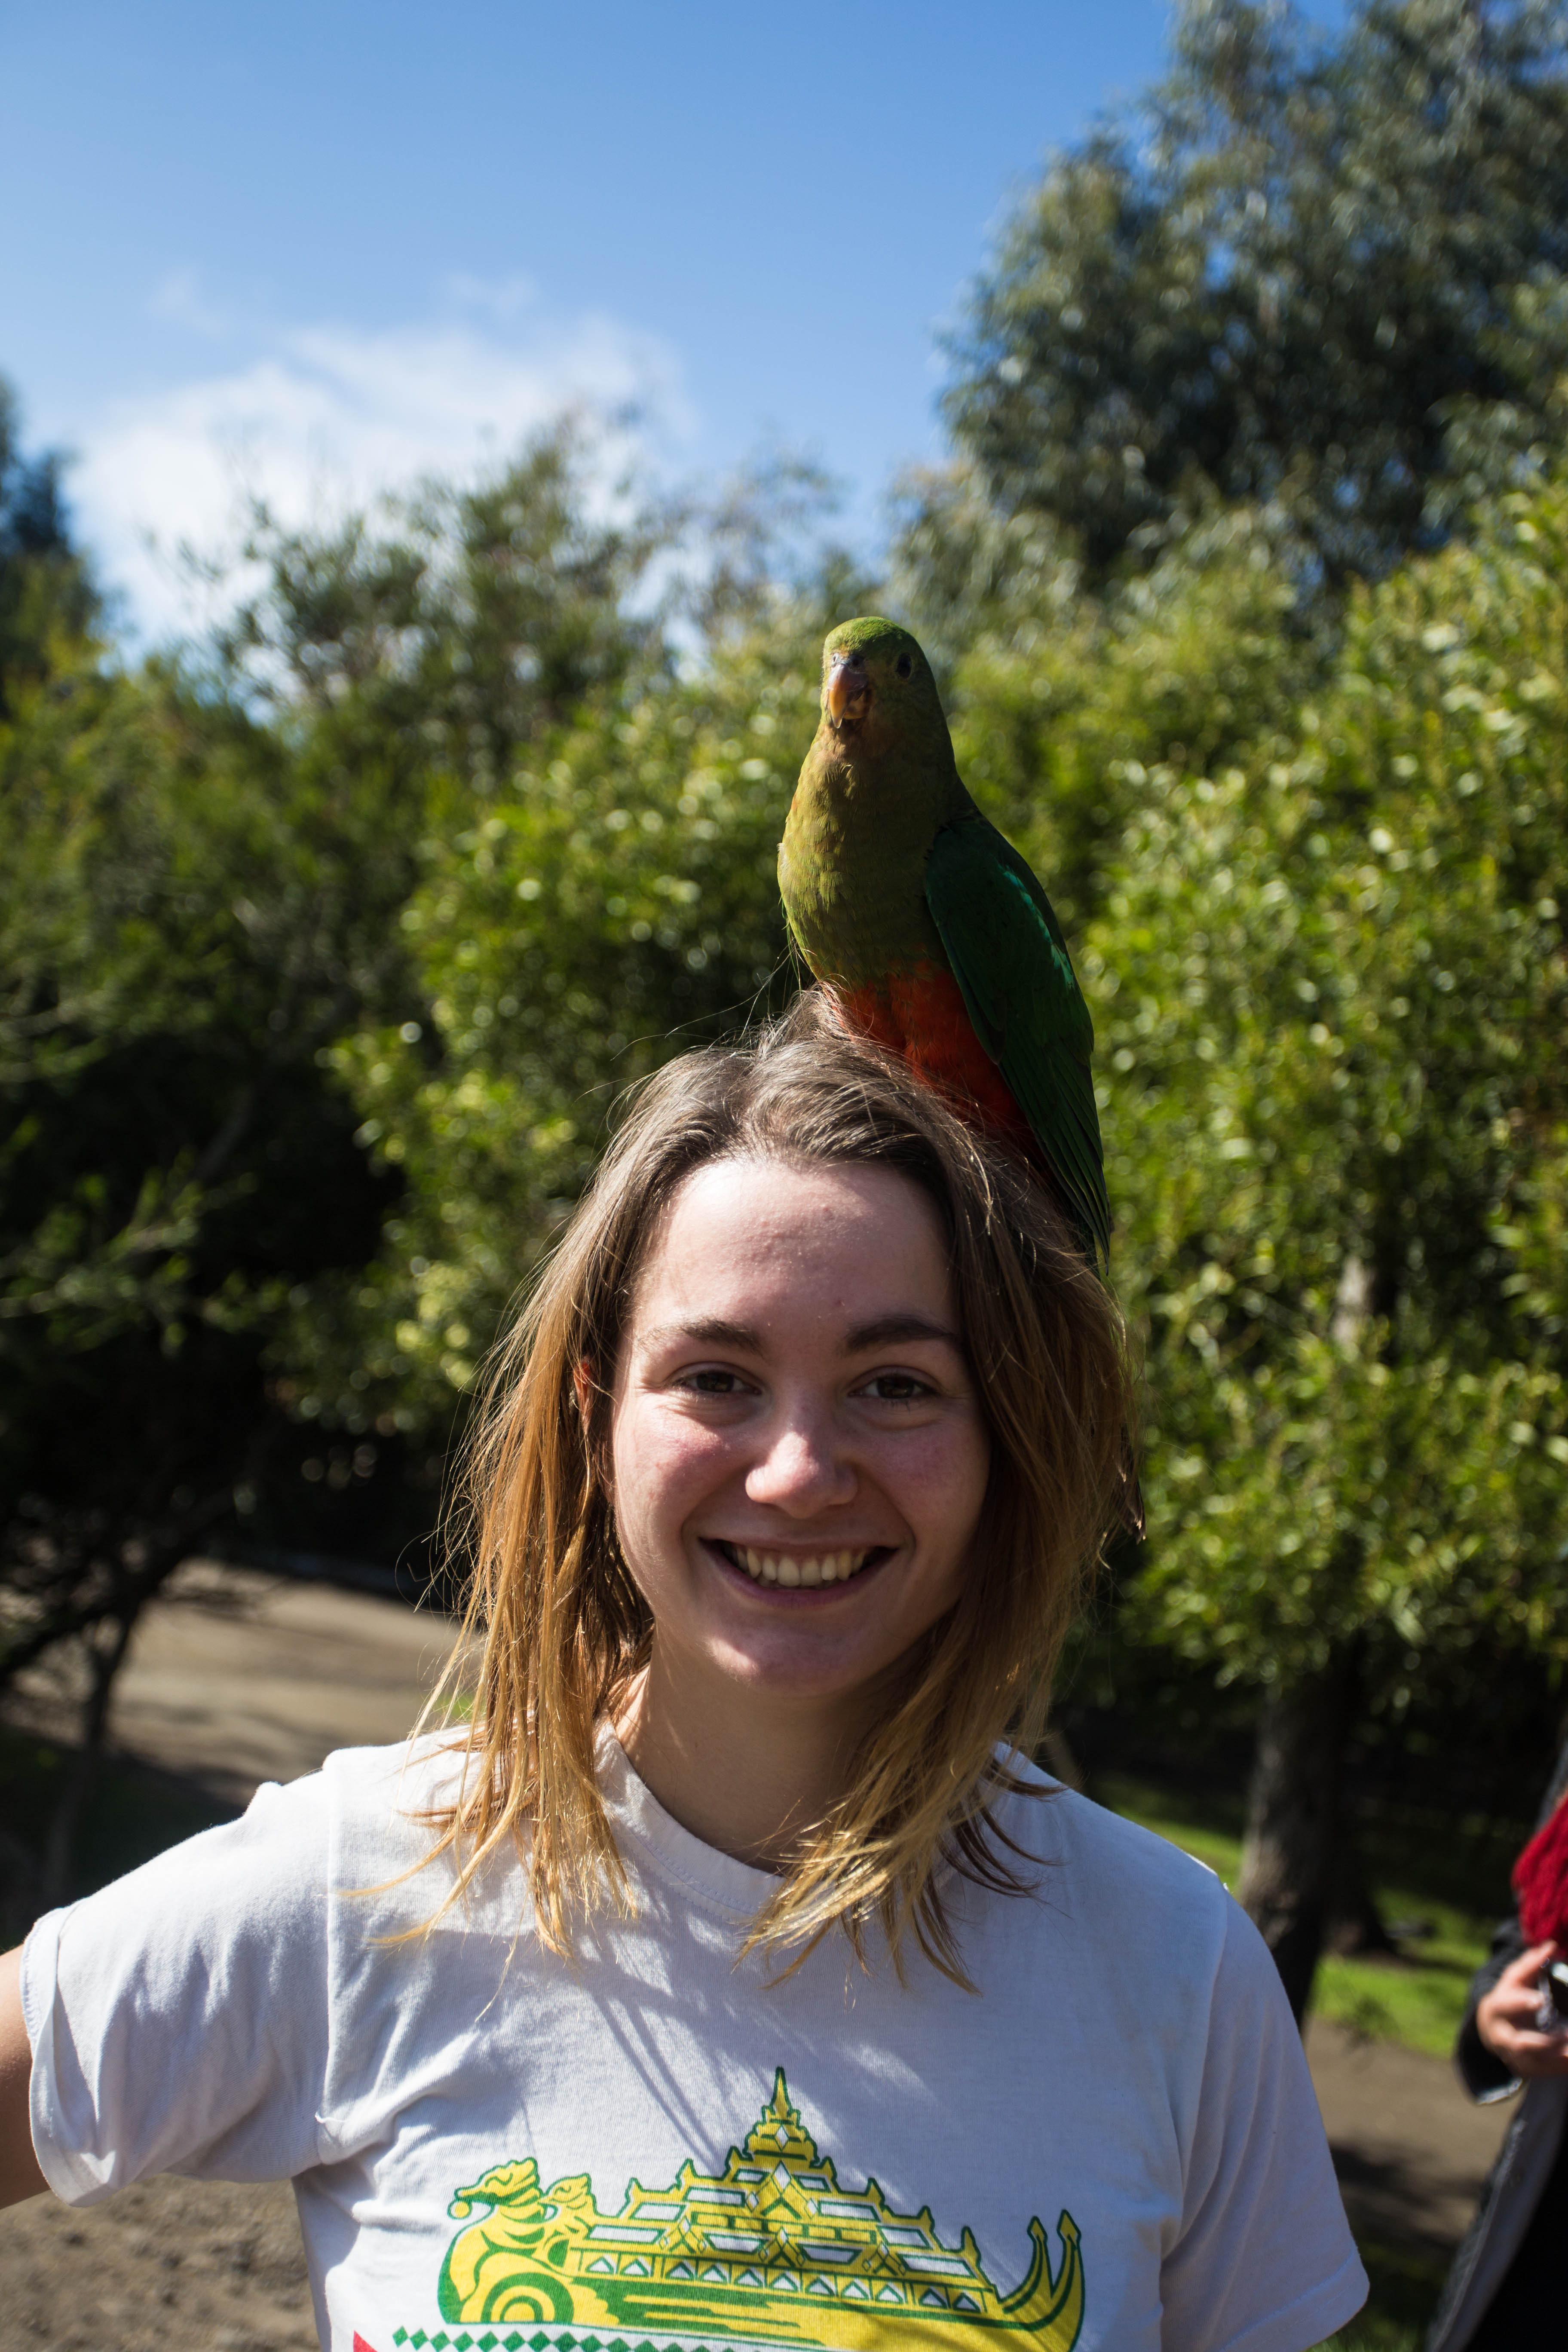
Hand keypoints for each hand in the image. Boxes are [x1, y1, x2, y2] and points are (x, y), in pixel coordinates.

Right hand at [1475, 1942, 1567, 2079]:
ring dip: (1557, 2061)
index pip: (1507, 2006)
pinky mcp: (1525, 2070)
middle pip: (1521, 2043)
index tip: (1541, 2000)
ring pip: (1535, 2064)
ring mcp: (1512, 2057)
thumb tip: (1551, 1946)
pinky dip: (1561, 2068)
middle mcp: (1502, 2037)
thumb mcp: (1513, 1979)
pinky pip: (1544, 2073)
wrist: (1491, 2029)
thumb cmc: (1507, 1998)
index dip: (1522, 2003)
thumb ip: (1531, 1964)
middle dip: (1545, 2042)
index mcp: (1496, 2009)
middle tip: (1567, 2035)